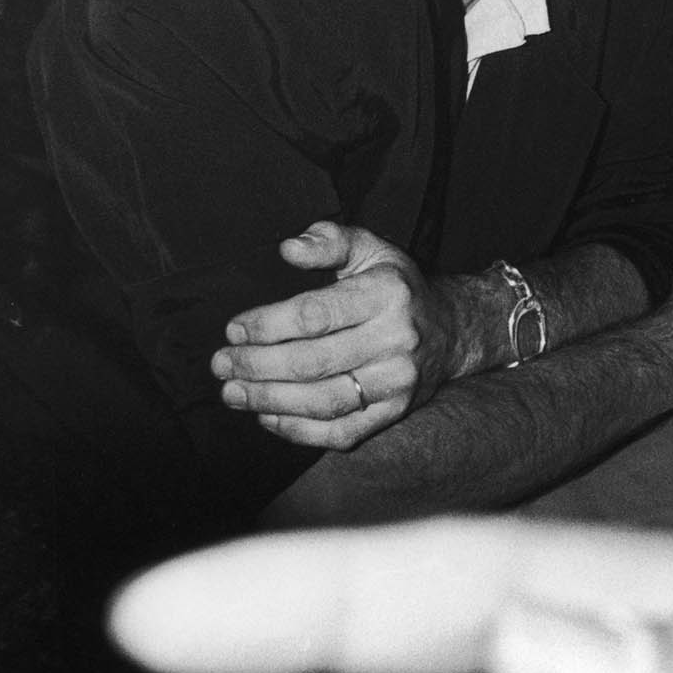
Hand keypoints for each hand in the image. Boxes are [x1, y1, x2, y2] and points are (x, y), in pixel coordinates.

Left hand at [211, 222, 457, 449]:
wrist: (451, 330)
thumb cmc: (397, 286)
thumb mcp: (371, 249)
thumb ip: (330, 241)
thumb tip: (288, 248)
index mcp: (387, 293)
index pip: (316, 314)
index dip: (266, 325)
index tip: (234, 329)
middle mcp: (396, 339)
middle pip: (312, 362)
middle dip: (256, 366)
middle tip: (221, 364)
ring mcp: (398, 381)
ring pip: (322, 401)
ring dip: (269, 401)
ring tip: (233, 393)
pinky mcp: (395, 412)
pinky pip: (340, 431)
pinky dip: (297, 430)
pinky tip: (268, 417)